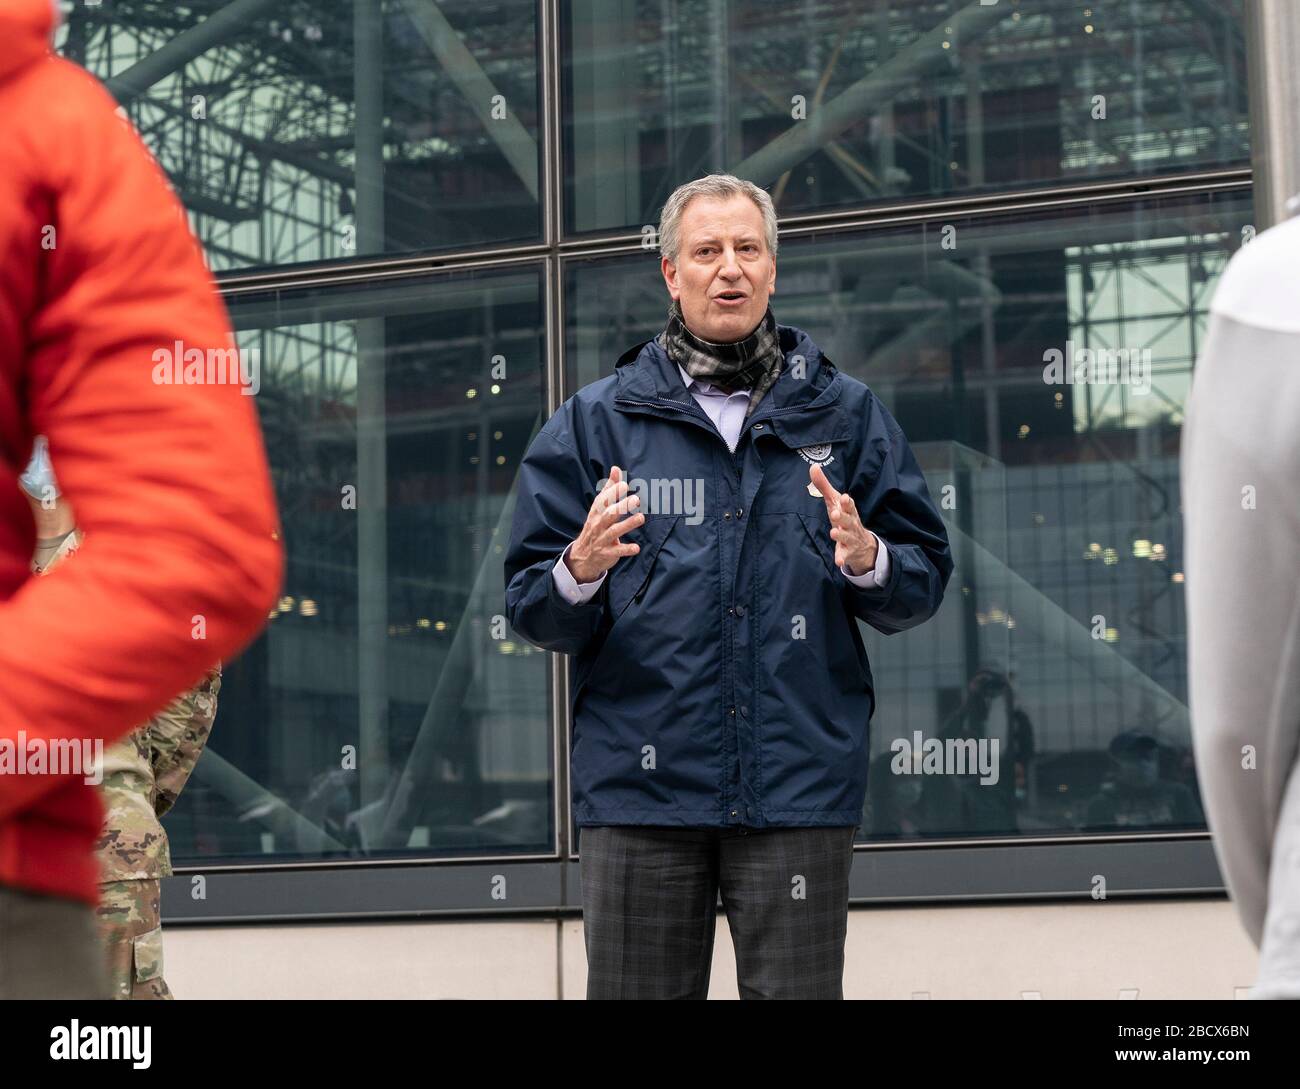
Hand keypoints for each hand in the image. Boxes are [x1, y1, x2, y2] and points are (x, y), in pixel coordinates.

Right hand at [567, 465, 643, 582]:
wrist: (582, 556)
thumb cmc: (595, 526)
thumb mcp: (599, 508)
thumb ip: (609, 489)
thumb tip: (616, 469)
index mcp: (596, 512)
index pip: (603, 500)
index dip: (613, 492)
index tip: (624, 484)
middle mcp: (598, 524)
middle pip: (609, 514)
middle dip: (622, 506)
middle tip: (636, 499)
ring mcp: (602, 539)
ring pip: (614, 531)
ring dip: (627, 525)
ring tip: (641, 518)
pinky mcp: (607, 553)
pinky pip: (617, 551)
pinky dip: (626, 549)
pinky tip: (637, 548)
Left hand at [808, 464, 876, 575]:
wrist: (863, 545)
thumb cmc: (844, 518)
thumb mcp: (834, 502)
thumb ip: (823, 486)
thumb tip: (813, 466)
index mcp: (848, 511)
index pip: (849, 505)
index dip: (846, 502)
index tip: (843, 497)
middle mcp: (851, 524)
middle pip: (849, 520)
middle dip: (843, 517)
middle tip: (835, 514)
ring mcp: (850, 539)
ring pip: (847, 537)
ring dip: (841, 535)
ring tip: (833, 533)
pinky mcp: (848, 552)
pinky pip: (845, 555)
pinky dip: (842, 557)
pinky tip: (838, 561)